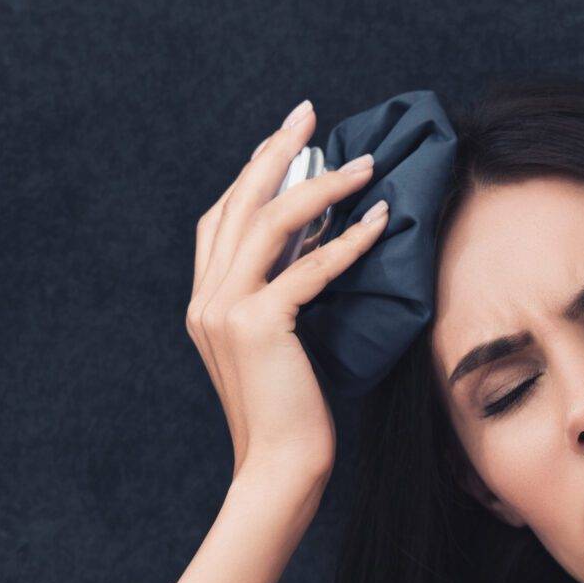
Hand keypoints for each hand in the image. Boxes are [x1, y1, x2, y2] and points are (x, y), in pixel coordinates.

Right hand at [185, 99, 388, 481]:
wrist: (278, 469)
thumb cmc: (293, 415)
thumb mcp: (280, 346)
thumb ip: (284, 298)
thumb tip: (320, 247)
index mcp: (204, 302)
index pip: (222, 219)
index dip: (253, 173)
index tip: (288, 139)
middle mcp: (206, 299)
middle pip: (239, 202)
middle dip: (276, 151)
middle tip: (308, 112)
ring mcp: (225, 310)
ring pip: (271, 222)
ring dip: (322, 185)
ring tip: (364, 163)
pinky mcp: (259, 325)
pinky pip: (309, 267)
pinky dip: (347, 240)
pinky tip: (379, 220)